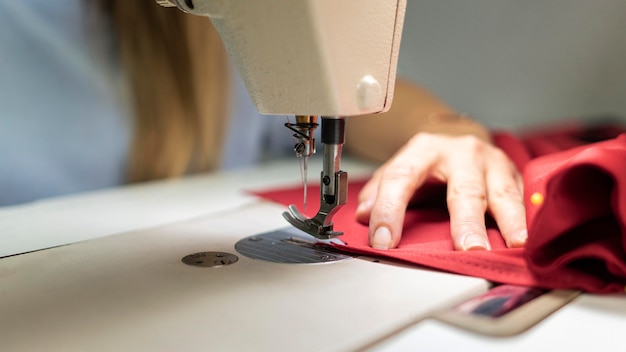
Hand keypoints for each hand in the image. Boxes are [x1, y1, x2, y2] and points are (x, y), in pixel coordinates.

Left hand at [355, 132, 526, 250]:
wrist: (459, 137)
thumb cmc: (426, 162)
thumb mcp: (397, 168)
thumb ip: (379, 192)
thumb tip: (363, 216)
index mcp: (423, 150)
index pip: (401, 179)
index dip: (390, 211)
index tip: (383, 241)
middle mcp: (461, 152)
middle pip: (463, 189)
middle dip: (466, 222)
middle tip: (468, 249)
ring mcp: (492, 162)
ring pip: (502, 192)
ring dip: (509, 221)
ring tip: (515, 244)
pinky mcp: (514, 173)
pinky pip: (523, 197)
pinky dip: (528, 219)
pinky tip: (530, 238)